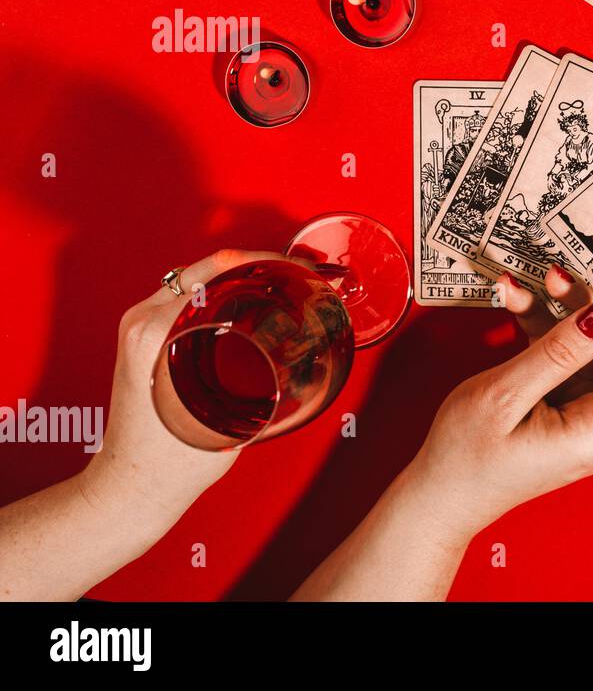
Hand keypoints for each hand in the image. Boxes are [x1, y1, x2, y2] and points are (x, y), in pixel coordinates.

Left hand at [78, 248, 296, 531]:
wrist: (129, 490)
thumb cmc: (167, 464)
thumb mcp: (228, 419)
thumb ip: (260, 380)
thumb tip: (302, 350)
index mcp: (156, 332)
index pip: (218, 270)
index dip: (268, 263)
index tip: (300, 269)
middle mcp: (142, 321)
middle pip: (209, 267)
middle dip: (260, 265)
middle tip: (300, 274)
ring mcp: (138, 328)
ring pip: (199, 280)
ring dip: (241, 278)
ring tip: (282, 287)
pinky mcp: (143, 340)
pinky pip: (188, 301)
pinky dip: (223, 296)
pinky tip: (252, 310)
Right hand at [408, 245, 592, 547]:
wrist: (438, 495)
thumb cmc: (465, 460)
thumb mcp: (504, 396)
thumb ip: (558, 352)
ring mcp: (585, 409)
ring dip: (577, 305)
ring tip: (551, 276)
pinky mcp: (566, 398)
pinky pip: (569, 351)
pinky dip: (547, 323)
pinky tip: (520, 298)